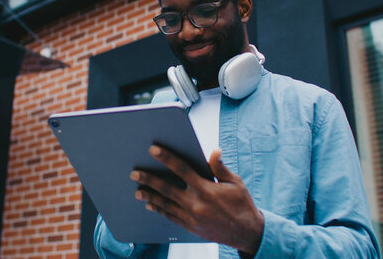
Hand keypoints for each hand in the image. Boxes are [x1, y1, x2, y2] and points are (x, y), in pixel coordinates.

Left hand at [130, 145, 263, 254]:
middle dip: (149, 179)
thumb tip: (213, 151)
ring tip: (137, 190)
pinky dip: (159, 209)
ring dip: (150, 196)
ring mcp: (192, 217)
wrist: (247, 233)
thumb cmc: (242, 204)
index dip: (166, 158)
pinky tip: (151, 204)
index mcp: (206, 188)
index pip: (182, 169)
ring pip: (165, 204)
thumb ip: (220, 167)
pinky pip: (170, 216)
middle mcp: (196, 203)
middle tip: (135, 173)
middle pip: (167, 188)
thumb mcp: (235, 183)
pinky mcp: (191, 226)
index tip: (153, 150)